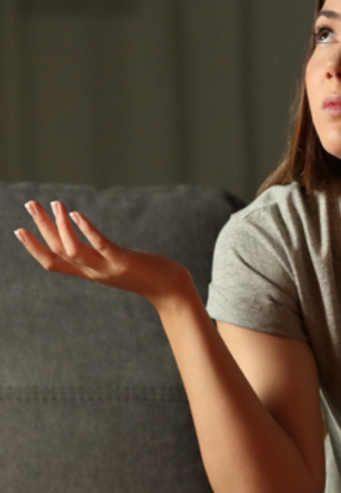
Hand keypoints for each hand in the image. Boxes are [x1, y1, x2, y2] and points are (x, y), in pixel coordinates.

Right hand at [15, 200, 189, 305]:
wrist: (170, 290)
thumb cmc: (146, 274)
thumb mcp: (116, 265)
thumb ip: (101, 256)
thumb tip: (90, 240)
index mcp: (89, 272)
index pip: (52, 262)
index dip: (33, 248)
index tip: (18, 230)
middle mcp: (93, 272)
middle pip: (58, 251)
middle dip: (41, 227)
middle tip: (29, 203)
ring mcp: (107, 268)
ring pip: (73, 249)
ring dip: (61, 226)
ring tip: (54, 203)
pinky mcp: (123, 261)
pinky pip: (100, 245)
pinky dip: (86, 230)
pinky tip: (76, 214)